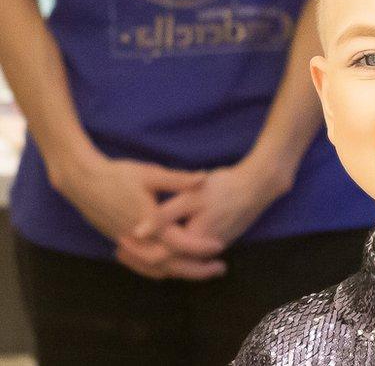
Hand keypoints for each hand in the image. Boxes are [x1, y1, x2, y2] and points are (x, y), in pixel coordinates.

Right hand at [51, 155, 224, 278]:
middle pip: (171, 264)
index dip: (201, 247)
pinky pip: (142, 265)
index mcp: (149, 222)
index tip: (219, 246)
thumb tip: (205, 177)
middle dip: (197, 269)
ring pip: (156, 268)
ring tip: (203, 272)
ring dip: (181, 272)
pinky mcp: (119, 242)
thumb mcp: (151, 174)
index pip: (180, 243)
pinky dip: (158, 270)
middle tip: (220, 268)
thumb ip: (179, 180)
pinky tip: (172, 269)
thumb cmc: (117, 175)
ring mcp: (126, 243)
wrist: (82, 181)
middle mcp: (137, 238)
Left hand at [120, 155, 290, 278]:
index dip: (136, 252)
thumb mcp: (192, 196)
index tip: (119, 243)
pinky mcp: (219, 240)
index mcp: (192, 240)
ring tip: (133, 250)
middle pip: (167, 266)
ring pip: (179, 263)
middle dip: (142, 260)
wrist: (259, 185)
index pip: (157, 257)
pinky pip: (189, 257)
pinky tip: (161, 242)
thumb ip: (165, 215)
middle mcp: (202, 250)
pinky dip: (171, 255)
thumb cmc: (225, 186)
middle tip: (120, 252)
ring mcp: (213, 247)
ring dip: (155, 259)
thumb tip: (138, 231)